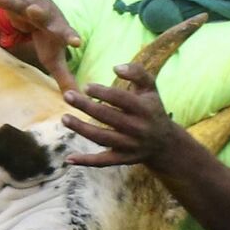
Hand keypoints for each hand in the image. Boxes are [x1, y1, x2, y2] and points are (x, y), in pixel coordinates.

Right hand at [0, 0, 82, 90]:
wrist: (40, 10)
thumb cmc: (49, 39)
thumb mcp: (55, 60)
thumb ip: (66, 80)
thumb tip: (76, 102)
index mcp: (58, 30)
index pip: (66, 34)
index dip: (70, 37)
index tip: (76, 42)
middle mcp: (46, 16)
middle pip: (44, 17)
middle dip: (40, 15)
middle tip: (36, 11)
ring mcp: (30, 7)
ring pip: (24, 6)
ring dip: (20, 5)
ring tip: (23, 7)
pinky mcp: (15, 3)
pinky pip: (1, 0)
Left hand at [60, 63, 191, 169]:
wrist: (165, 143)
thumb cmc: (152, 108)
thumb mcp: (150, 88)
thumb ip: (137, 72)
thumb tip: (116, 67)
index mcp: (144, 109)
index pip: (121, 99)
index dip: (103, 92)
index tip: (86, 86)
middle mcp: (138, 128)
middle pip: (108, 117)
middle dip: (86, 107)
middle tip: (67, 96)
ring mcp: (130, 146)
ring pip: (102, 138)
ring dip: (81, 129)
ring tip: (64, 118)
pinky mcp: (123, 159)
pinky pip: (103, 162)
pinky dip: (86, 162)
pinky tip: (69, 158)